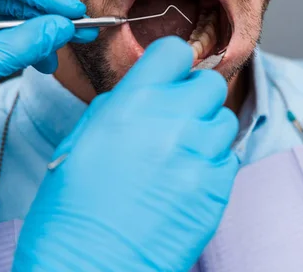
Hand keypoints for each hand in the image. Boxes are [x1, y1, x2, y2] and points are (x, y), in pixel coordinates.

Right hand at [13, 37, 239, 271]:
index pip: (176, 52)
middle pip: (210, 83)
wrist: (89, 267)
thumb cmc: (73, 209)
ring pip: (224, 120)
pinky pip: (229, 157)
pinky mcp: (217, 187)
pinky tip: (187, 180)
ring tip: (181, 154)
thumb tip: (148, 91)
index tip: (172, 76)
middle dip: (196, 96)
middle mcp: (171, 121)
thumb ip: (122, 105)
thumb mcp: (83, 139)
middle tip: (179, 118)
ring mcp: (199, 154)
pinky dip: (213, 163)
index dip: (174, 63)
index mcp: (132, 103)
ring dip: (207, 130)